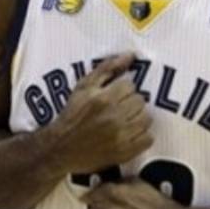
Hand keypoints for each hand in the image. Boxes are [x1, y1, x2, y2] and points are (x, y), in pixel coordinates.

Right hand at [49, 53, 153, 174]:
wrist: (61, 148)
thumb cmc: (72, 113)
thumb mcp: (84, 86)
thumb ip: (108, 68)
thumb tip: (131, 55)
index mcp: (103, 99)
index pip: (130, 85)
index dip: (122, 88)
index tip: (114, 94)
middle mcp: (114, 117)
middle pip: (140, 101)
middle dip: (130, 102)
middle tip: (119, 107)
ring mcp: (121, 137)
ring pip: (146, 119)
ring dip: (138, 117)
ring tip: (125, 119)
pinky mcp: (125, 153)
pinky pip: (148, 139)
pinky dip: (142, 135)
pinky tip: (129, 133)